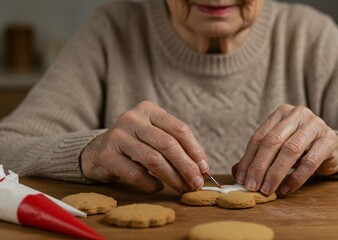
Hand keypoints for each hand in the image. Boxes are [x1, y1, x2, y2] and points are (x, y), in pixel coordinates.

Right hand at [80, 101, 208, 192]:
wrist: (97, 151)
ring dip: (173, 177)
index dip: (195, 150)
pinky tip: (158, 187)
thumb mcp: (154, 136)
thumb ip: (177, 146)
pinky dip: (151, 183)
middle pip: (168, 144)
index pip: (179, 129)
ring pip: (153, 159)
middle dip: (186, 166)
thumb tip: (203, 168)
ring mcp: (117, 136)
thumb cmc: (135, 144)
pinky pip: (135, 173)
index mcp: (148, 110)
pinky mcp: (107, 155)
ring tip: (182, 187)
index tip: (204, 168)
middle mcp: (132, 119)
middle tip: (196, 183)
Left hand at [233, 104, 337, 195]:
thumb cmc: (301, 148)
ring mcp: (315, 125)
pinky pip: (309, 161)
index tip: (241, 178)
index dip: (248, 159)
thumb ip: (258, 157)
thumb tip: (237, 173)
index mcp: (281, 113)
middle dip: (260, 166)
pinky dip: (295, 178)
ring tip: (267, 190)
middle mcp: (297, 114)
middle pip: (273, 141)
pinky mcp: (329, 140)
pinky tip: (285, 189)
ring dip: (275, 173)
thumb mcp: (278, 149)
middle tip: (252, 186)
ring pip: (290, 150)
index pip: (260, 136)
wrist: (333, 149)